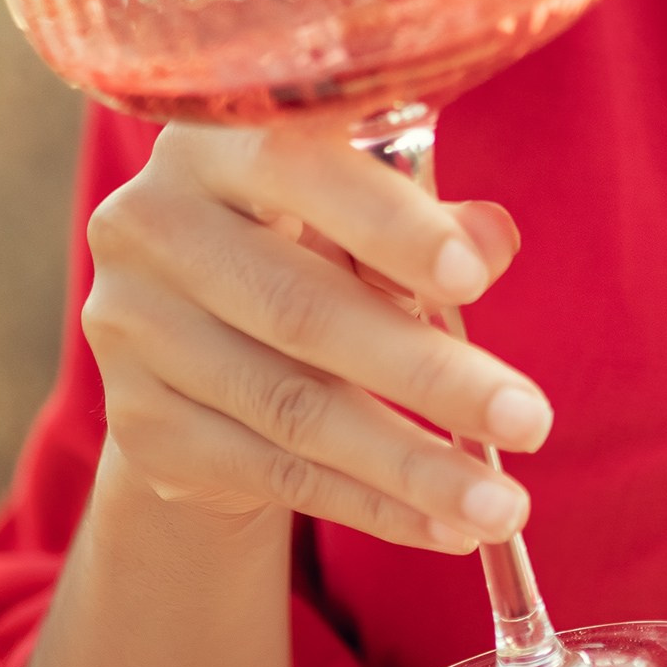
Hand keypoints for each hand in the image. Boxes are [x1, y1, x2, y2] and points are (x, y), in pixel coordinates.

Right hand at [81, 126, 550, 551]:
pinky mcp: (142, 424)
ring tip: (503, 504)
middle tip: (532, 422)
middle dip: (428, 374)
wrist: (193, 334)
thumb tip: (491, 244)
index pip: (295, 166)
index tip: (472, 280)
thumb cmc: (306, 240)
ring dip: (411, 466)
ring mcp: (134, 330)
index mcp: (211, 139)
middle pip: (300, 311)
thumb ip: (428, 219)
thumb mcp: (362, 210)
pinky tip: (447, 527)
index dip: (385, 224)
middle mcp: (151, 225)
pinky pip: (275, 474)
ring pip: (292, 410)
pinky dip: (372, 506)